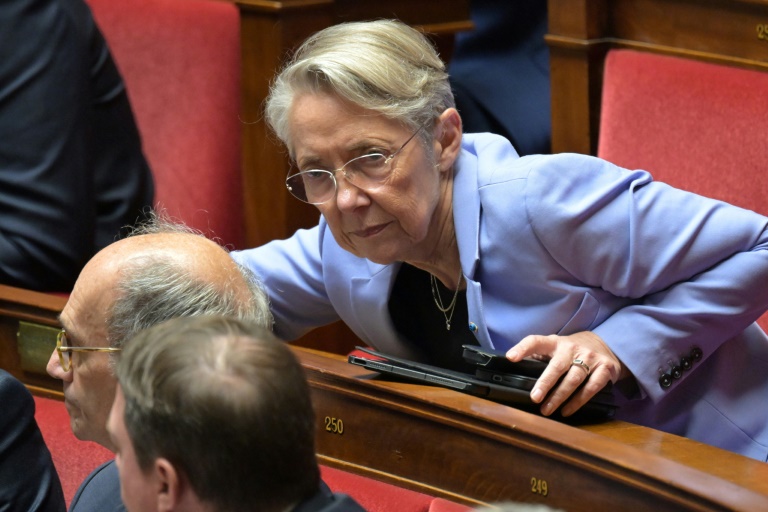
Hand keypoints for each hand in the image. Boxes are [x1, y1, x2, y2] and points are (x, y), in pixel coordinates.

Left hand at [506, 331, 623, 416]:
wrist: (605, 345)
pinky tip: (567, 410)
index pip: (536, 341)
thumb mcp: (554, 349)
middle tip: (534, 398)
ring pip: (574, 379)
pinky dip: (579, 401)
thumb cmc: (571, 351)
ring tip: (547, 410)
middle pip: (557, 366)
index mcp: (554, 343)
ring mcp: (590, 357)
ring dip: (560, 396)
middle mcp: (572, 348)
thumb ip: (539, 357)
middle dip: (545, 382)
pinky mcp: (605, 368)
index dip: (523, 348)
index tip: (511, 358)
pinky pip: (591, 387)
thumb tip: (517, 372)